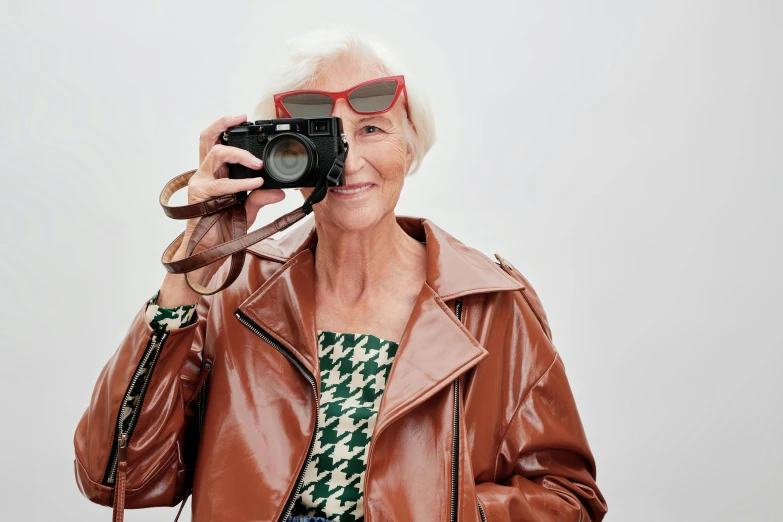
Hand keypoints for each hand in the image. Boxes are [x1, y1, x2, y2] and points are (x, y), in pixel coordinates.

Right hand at [181, 114, 285, 252]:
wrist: (209, 251)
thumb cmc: (223, 229)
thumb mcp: (248, 210)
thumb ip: (261, 198)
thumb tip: (281, 192)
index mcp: (216, 173)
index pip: (219, 142)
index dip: (229, 128)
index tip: (247, 119)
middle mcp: (206, 173)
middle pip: (207, 138)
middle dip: (223, 123)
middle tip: (243, 117)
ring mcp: (201, 183)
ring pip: (216, 154)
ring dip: (239, 154)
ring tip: (258, 162)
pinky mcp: (200, 196)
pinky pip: (221, 185)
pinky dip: (241, 183)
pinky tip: (255, 183)